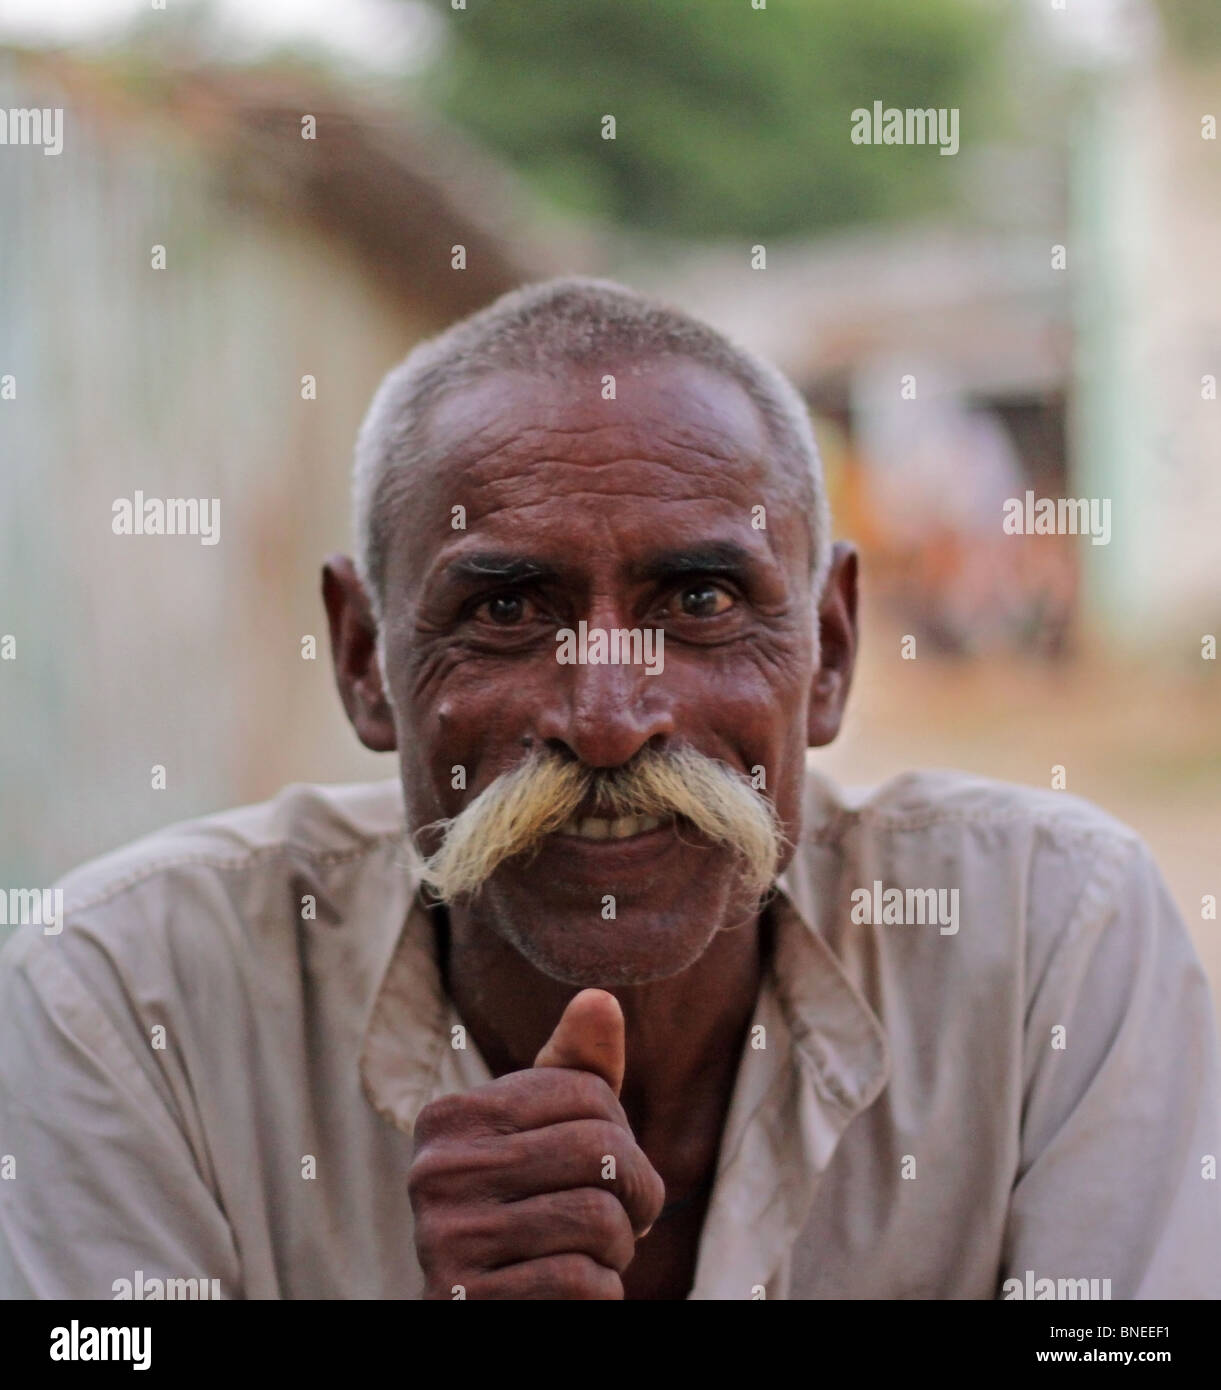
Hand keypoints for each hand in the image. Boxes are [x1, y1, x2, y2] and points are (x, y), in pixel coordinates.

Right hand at [408, 989, 664, 1298]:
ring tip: (596, 1253)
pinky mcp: (465, 1302)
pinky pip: (582, 1283)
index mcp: (450, 1116)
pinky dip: (602, 1293)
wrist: (484, 1313)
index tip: (611, 1165)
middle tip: (629, 1216)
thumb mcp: (547, 1133)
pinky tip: (573, 1293)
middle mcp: (434, 1171)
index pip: (586, 1090)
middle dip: (636, 1189)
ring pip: (597, 1217)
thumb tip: (599, 998)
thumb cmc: (529, 1208)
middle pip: (597, 1148)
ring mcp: (444, 1240)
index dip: (622, 1132)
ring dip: (620, 1247)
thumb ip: (575, 1069)